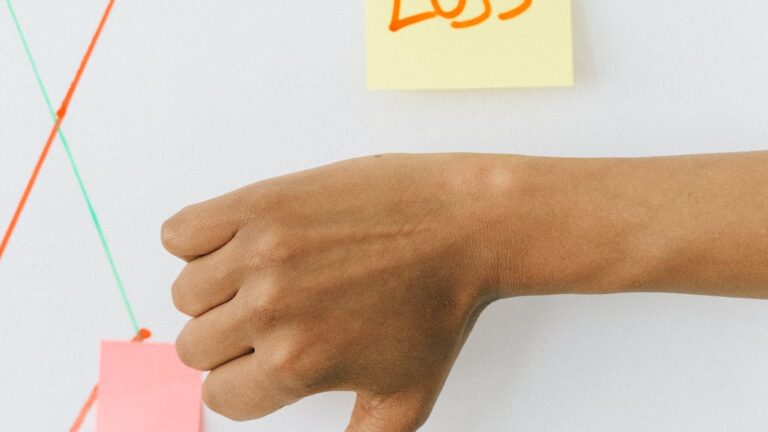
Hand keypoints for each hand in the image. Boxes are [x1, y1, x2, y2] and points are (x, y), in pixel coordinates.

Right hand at [162, 154, 509, 430]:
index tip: (265, 359)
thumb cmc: (440, 305)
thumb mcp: (405, 399)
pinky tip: (238, 245)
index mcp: (297, 362)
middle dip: (230, 340)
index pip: (221, 395)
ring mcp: (262, 249)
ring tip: (265, 278)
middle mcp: (272, 307)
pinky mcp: (262, 201)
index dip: (246, 380)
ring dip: (216, 292)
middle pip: (194, 346)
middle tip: (273, 317)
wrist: (466, 226)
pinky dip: (196, 243)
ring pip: (186, 292)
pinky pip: (180, 233)